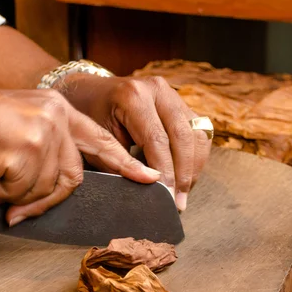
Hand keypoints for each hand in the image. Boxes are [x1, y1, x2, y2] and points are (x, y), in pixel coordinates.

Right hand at [0, 88, 159, 224]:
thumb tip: (63, 190)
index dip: (125, 161)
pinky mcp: (28, 148)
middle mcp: (54, 114)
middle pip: (74, 175)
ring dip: (14, 195)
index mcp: (55, 108)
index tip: (150, 177)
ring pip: (48, 187)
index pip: (99, 139)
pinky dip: (0, 196)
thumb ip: (46, 154)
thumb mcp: (15, 132)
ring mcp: (43, 130)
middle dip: (45, 198)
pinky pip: (26, 192)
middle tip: (14, 209)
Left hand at [61, 75, 211, 210]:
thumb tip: (147, 191)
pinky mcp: (182, 103)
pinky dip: (196, 156)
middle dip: (184, 174)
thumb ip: (121, 164)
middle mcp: (157, 90)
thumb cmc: (90, 119)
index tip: (167, 198)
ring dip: (194, 167)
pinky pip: (200, 132)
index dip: (166, 173)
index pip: (158, 141)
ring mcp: (173, 94)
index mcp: (133, 97)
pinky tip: (186, 175)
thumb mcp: (97, 142)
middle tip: (179, 201)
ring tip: (184, 191)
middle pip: (183, 137)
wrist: (91, 93)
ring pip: (197, 134)